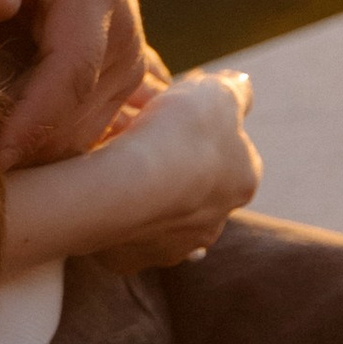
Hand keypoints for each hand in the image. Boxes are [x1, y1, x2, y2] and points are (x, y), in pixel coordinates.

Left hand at [0, 0, 151, 165]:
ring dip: (32, 153)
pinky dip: (43, 145)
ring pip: (83, 135)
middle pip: (79, 117)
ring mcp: (127, 63)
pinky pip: (84, 131)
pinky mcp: (116, 82)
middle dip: (24, 150)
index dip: (34, 121)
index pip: (73, 70)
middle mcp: (122, 34)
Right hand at [69, 70, 260, 271]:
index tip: (172, 110)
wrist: (124, 187)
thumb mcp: (216, 91)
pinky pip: (123, 230)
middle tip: (137, 131)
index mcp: (242, 181)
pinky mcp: (129, 258)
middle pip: (194, 183)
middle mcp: (214, 222)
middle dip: (172, 161)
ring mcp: (172, 246)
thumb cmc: (177, 135)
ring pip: (159, 211)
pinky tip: (99, 187)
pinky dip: (114, 211)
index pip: (230, 149)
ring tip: (112, 156)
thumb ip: (236, 89)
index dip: (201, 125)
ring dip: (144, 190)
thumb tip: (243, 84)